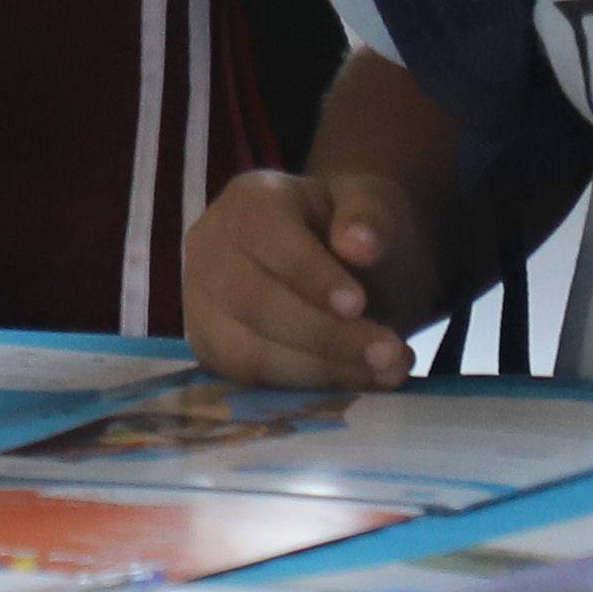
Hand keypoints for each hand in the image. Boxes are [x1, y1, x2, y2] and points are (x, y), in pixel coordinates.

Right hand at [185, 166, 428, 388]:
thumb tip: (359, 246)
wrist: (342, 265)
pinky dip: (307, 390)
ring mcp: (201, 302)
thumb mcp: (376, 206)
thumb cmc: (353, 232)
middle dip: (325, 334)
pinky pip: (247, 382)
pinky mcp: (210, 349)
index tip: (359, 305)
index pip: (262, 233)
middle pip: (251, 299)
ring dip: (320, 371)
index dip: (308, 273)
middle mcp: (209, 249)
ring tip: (385, 372)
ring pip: (245, 351)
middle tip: (392, 354)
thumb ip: (370, 216)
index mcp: (248, 201)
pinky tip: (354, 382)